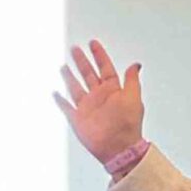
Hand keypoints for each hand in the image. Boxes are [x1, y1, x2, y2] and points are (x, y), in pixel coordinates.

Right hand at [54, 40, 144, 163]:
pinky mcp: (78, 119)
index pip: (104, 67)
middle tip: (75, 49)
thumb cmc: (128, 124)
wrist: (118, 147)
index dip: (99, 55)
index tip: (93, 43)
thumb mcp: (134, 97)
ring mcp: (87, 108)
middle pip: (88, 74)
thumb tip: (136, 65)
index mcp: (112, 90)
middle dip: (81, 61)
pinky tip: (55, 93)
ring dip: (69, 77)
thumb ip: (132, 80)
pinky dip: (60, 100)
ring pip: (75, 87)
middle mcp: (98, 97)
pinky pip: (66, 107)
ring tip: (63, 66)